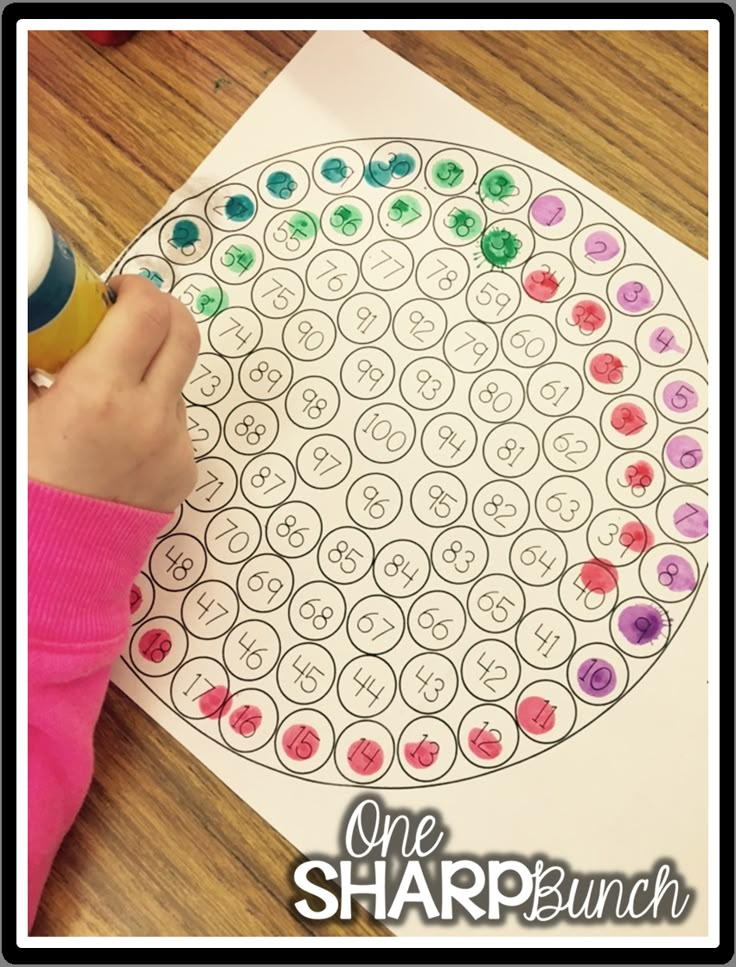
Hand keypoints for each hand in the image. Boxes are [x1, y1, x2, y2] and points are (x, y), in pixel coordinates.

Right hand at [28, 274, 200, 512]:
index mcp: (100, 394)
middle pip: (184, 333)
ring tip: (110, 400)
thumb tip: (54, 322)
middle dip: (161, 313)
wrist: (55, 552)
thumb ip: (43, 360)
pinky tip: (121, 440)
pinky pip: (178, 424)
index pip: (148, 312)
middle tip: (132, 318)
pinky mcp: (186, 470)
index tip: (117, 293)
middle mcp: (149, 417)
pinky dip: (155, 417)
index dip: (137, 289)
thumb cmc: (32, 478)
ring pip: (178, 382)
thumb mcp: (24, 410)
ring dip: (153, 373)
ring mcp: (175, 446)